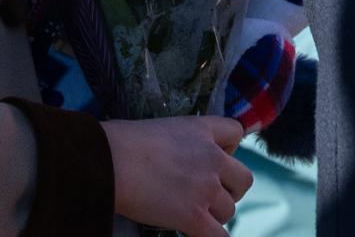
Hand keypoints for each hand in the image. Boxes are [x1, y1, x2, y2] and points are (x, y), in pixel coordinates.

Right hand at [102, 115, 252, 236]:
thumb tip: (173, 161)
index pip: (236, 133)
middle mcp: (212, 158)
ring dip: (214, 215)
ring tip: (192, 214)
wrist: (111, 162)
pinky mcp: (194, 217)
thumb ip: (180, 142)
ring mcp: (206, 189)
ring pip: (229, 210)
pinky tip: (200, 234)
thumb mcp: (160, 128)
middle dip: (229, 188)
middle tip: (207, 194)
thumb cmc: (120, 142)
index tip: (212, 156)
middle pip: (243, 179)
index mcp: (202, 130)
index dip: (227, 147)